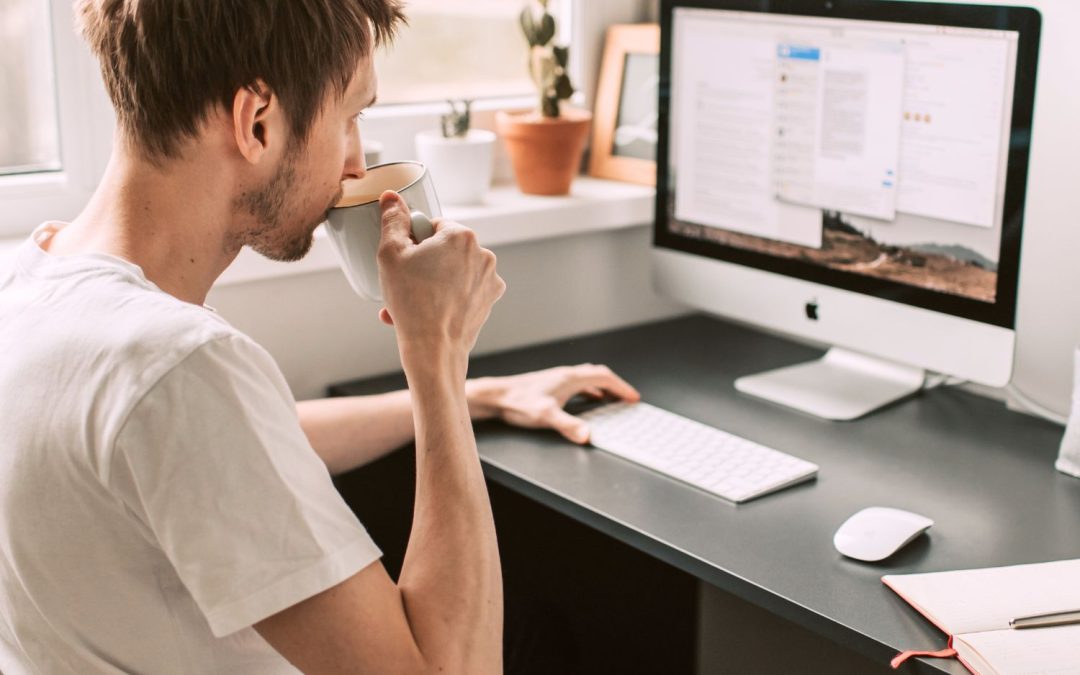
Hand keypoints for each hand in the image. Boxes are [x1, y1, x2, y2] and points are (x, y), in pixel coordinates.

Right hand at [377, 191, 505, 369]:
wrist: (434, 349)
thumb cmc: (411, 302)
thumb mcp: (391, 254)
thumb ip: (393, 221)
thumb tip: (391, 198)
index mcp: (461, 235)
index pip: (431, 226)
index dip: (413, 243)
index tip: (405, 262)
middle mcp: (483, 253)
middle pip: (443, 249)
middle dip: (422, 264)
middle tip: (404, 284)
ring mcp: (489, 278)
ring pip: (452, 271)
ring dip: (430, 282)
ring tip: (410, 303)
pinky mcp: (489, 299)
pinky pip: (463, 289)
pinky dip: (446, 297)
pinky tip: (427, 312)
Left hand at [467, 364, 640, 443]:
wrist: (497, 396)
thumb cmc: (518, 403)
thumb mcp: (546, 416)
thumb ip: (568, 426)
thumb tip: (588, 435)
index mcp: (570, 378)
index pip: (604, 378)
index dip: (622, 387)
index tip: (633, 398)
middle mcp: (566, 375)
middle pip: (599, 375)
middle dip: (616, 386)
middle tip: (628, 398)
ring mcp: (558, 379)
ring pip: (588, 379)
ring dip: (603, 388)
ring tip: (613, 399)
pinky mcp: (551, 385)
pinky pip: (578, 385)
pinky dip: (590, 391)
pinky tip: (588, 400)